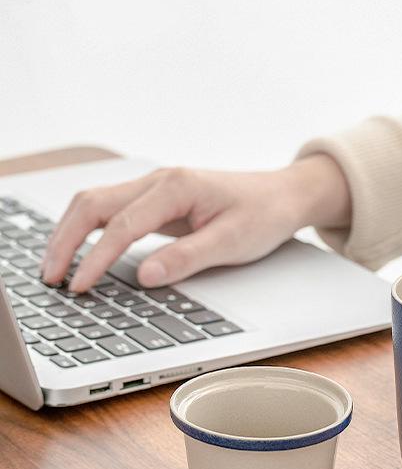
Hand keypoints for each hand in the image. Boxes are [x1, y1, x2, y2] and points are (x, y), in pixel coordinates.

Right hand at [41, 154, 350, 291]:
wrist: (283, 196)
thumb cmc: (264, 215)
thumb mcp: (233, 242)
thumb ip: (188, 258)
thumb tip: (145, 276)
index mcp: (176, 187)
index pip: (122, 225)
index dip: (96, 258)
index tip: (80, 287)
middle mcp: (159, 181)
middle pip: (93, 204)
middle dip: (66, 241)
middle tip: (52, 279)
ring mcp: (156, 188)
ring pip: (96, 204)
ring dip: (71, 233)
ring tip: (56, 269)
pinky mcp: (158, 201)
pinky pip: (112, 212)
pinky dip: (90, 230)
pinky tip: (82, 253)